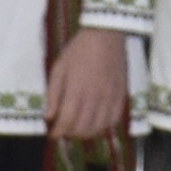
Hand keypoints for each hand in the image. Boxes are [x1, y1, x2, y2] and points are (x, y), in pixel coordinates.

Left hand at [45, 25, 132, 151]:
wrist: (106, 36)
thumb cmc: (78, 50)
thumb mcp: (59, 68)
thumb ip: (53, 94)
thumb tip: (49, 117)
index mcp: (76, 91)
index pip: (67, 122)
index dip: (58, 133)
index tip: (53, 135)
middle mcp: (94, 99)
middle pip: (83, 129)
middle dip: (70, 134)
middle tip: (65, 129)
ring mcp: (109, 99)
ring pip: (99, 128)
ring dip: (86, 133)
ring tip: (79, 128)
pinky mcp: (120, 96)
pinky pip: (113, 120)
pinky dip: (103, 127)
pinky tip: (96, 123)